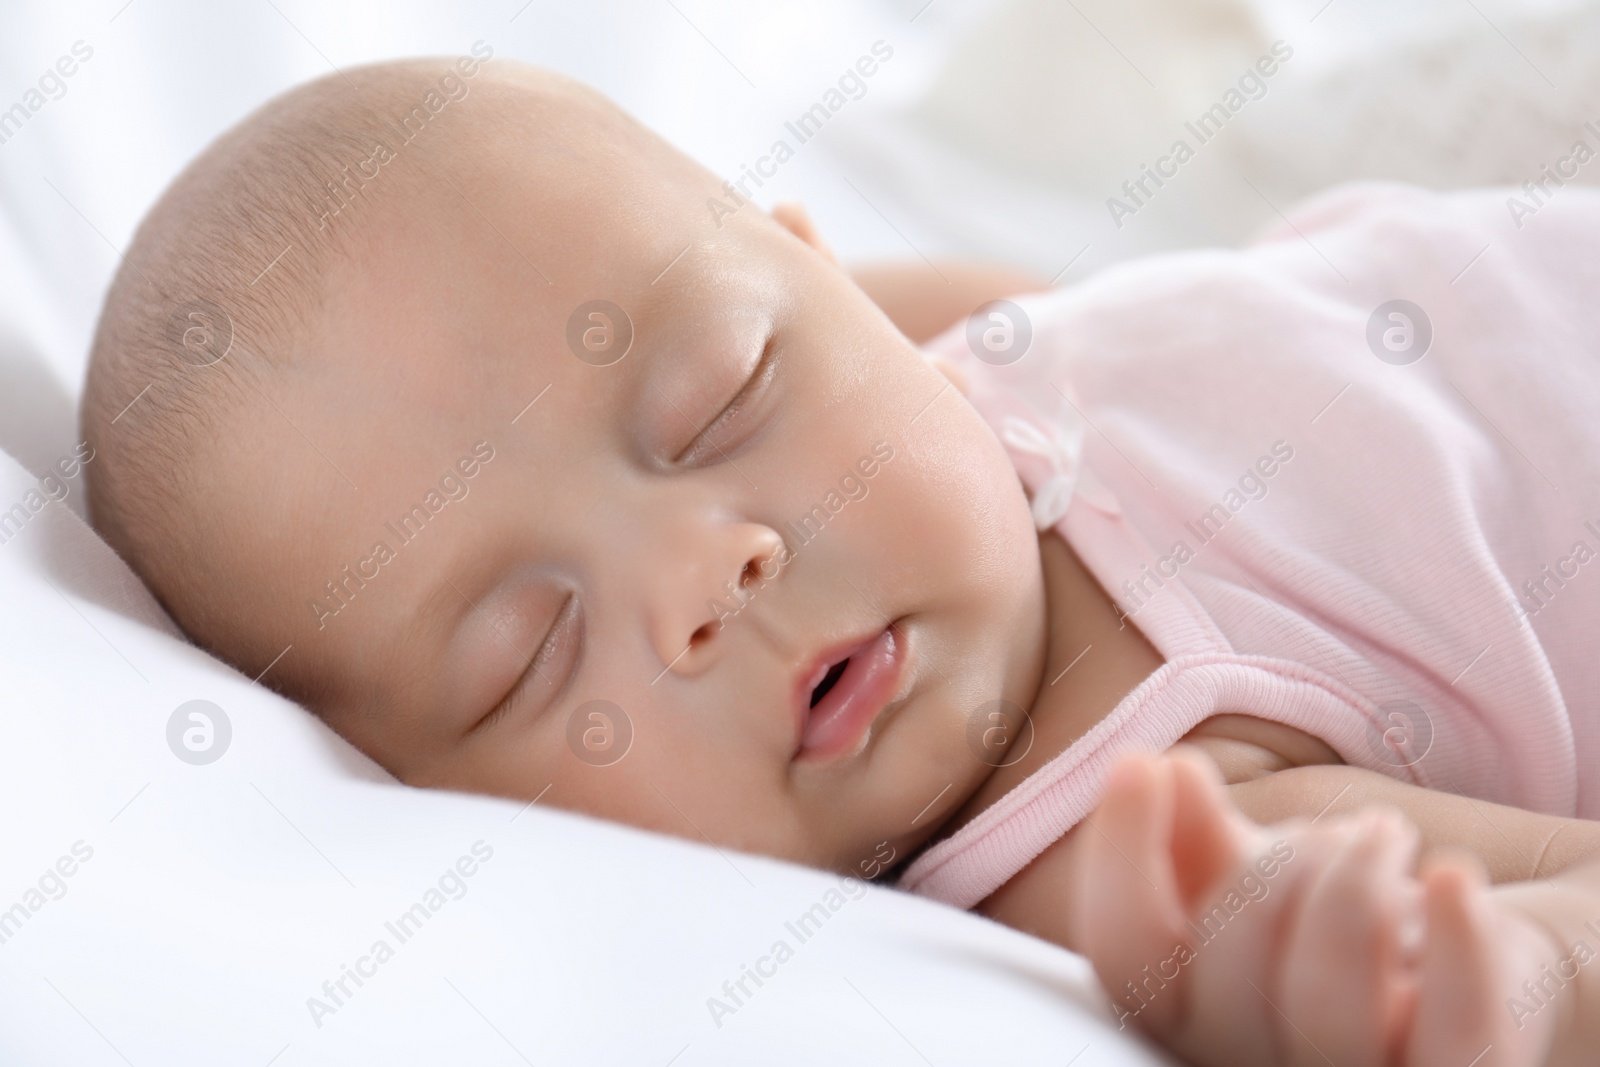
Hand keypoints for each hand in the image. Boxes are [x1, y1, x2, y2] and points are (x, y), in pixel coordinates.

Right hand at [1070, 747, 1562, 1065]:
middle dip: (1274, 868)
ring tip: (1384, 834)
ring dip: (1354, 882)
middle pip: (1224, 973)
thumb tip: (1163, 771)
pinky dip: (1456, 940)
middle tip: (1334, 831)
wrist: (1453, 968)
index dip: (1119, 855)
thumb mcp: (1252, 870)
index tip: (1140, 763)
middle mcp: (1246, 1066)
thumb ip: (1195, 836)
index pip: (1124, 955)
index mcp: (1181, 1016)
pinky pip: (1454, 1033)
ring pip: (1324, 1006)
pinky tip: (1450, 875)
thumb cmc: (1329, 919)